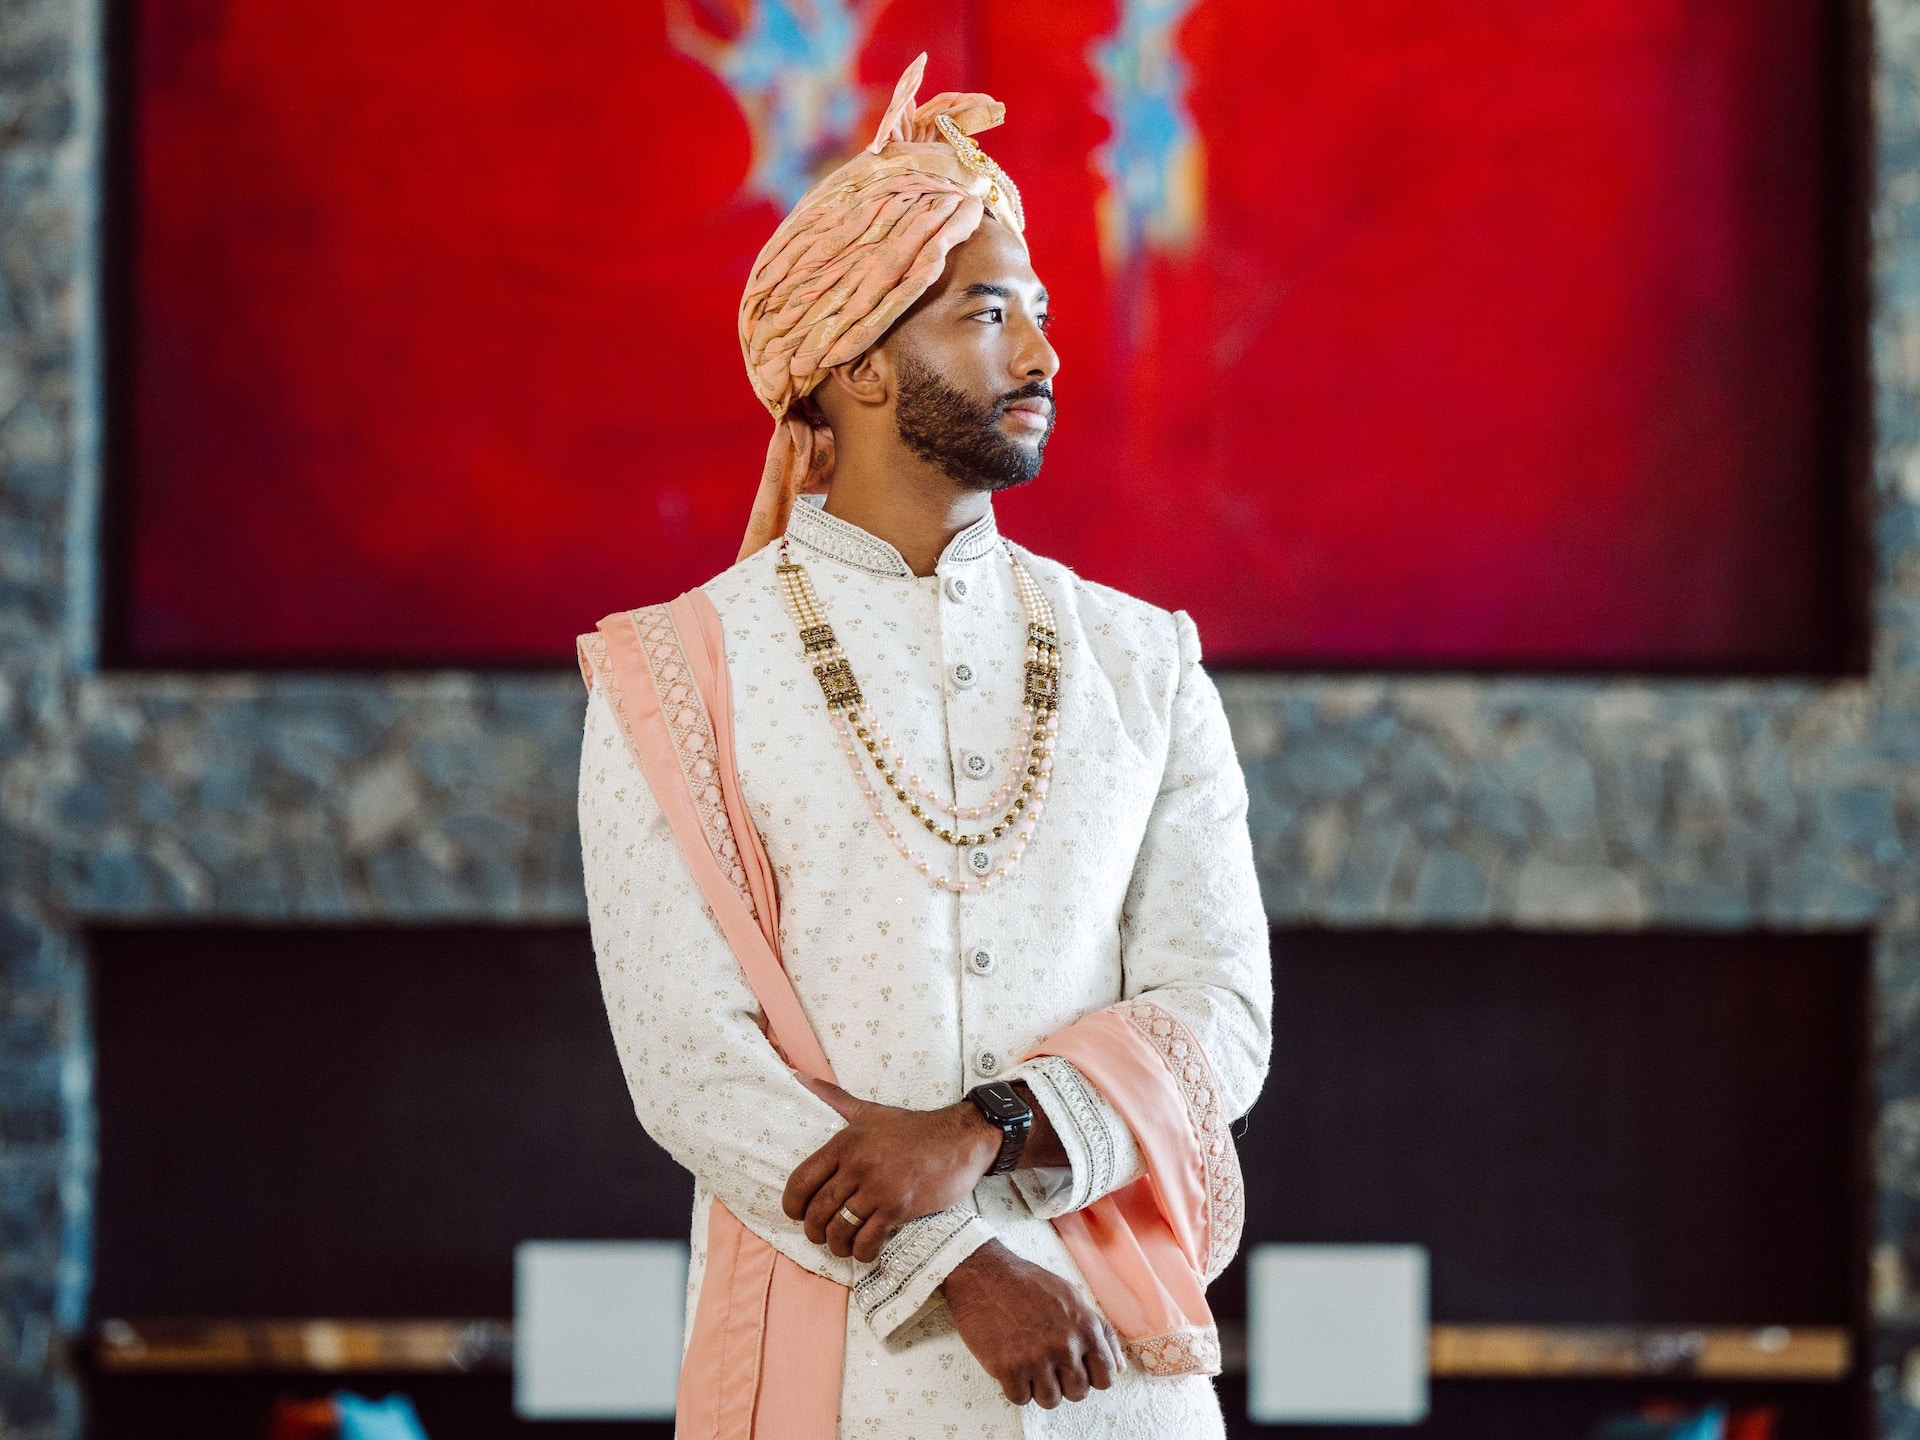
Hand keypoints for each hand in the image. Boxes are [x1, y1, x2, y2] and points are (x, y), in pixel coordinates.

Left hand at [782, 1076, 1001, 1262]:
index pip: (801, 1181)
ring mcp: (878, 1188)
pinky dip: (862, 1251)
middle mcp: (857, 1165)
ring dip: (837, 1245)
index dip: (792, 1205)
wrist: (959, 1139)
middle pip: (818, 1211)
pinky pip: (868, 1239)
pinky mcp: (898, 1207)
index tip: (796, 1214)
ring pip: (840, 1229)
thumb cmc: (913, 1128)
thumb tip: (798, 1077)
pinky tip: (866, 1250)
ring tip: (843, 1245)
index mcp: (845, 1143)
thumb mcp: (869, 1111)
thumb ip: (833, 1098)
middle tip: (821, 1235)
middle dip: (814, 1230)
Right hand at [944, 1240, 1124, 1407]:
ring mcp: (1035, 1358)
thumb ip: (1100, 1332)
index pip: (1105, 1378)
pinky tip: (1011, 1364)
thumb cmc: (1028, 1283)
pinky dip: (1015, 1387)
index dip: (1092, 1377)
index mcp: (1084, 1328)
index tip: (1078, 1369)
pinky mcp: (1007, 1368)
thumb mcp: (1072, 1297)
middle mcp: (1064, 1346)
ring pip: (1050, 1400)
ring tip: (1029, 1363)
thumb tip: (1118, 1367)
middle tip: (1049, 1363)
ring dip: (1039, 1387)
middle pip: (1078, 1393)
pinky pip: (1020, 1399)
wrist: (984, 1274)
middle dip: (1065, 1382)